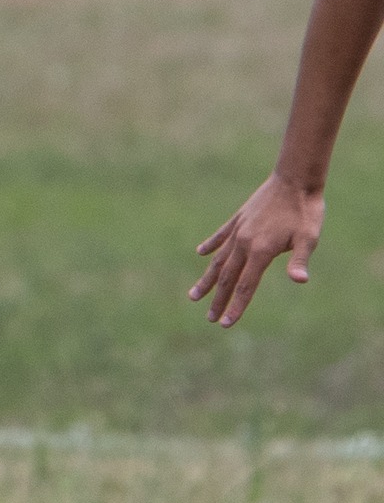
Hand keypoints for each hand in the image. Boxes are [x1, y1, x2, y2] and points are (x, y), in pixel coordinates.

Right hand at [191, 172, 323, 326]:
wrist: (294, 179)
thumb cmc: (305, 211)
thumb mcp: (309, 237)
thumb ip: (300, 260)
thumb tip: (299, 280)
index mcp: (261, 250)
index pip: (245, 285)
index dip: (236, 305)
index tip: (226, 323)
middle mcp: (243, 242)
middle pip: (227, 277)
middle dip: (218, 299)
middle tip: (209, 318)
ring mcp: (238, 230)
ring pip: (218, 260)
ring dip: (207, 280)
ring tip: (193, 295)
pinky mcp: (238, 219)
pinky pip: (220, 237)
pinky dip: (210, 246)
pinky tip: (201, 253)